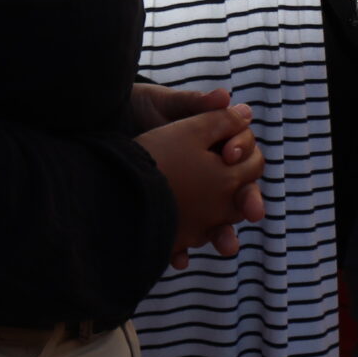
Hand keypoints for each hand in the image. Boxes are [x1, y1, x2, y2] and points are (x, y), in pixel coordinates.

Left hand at [136, 104, 267, 270]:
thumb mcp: (167, 106)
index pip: (242, 153)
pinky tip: (179, 260)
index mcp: (217, 145)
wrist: (104, 128)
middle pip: (237, 191)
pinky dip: (181, 250)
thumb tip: (226, 96)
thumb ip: (195, 104)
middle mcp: (210, 173)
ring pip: (215, 220)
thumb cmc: (142, 111)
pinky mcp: (169, 215)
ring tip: (226, 248)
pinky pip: (181, 238)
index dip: (241, 153)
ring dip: (222, 234)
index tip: (227, 155)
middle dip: (247, 203)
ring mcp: (191, 198)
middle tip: (253, 213)